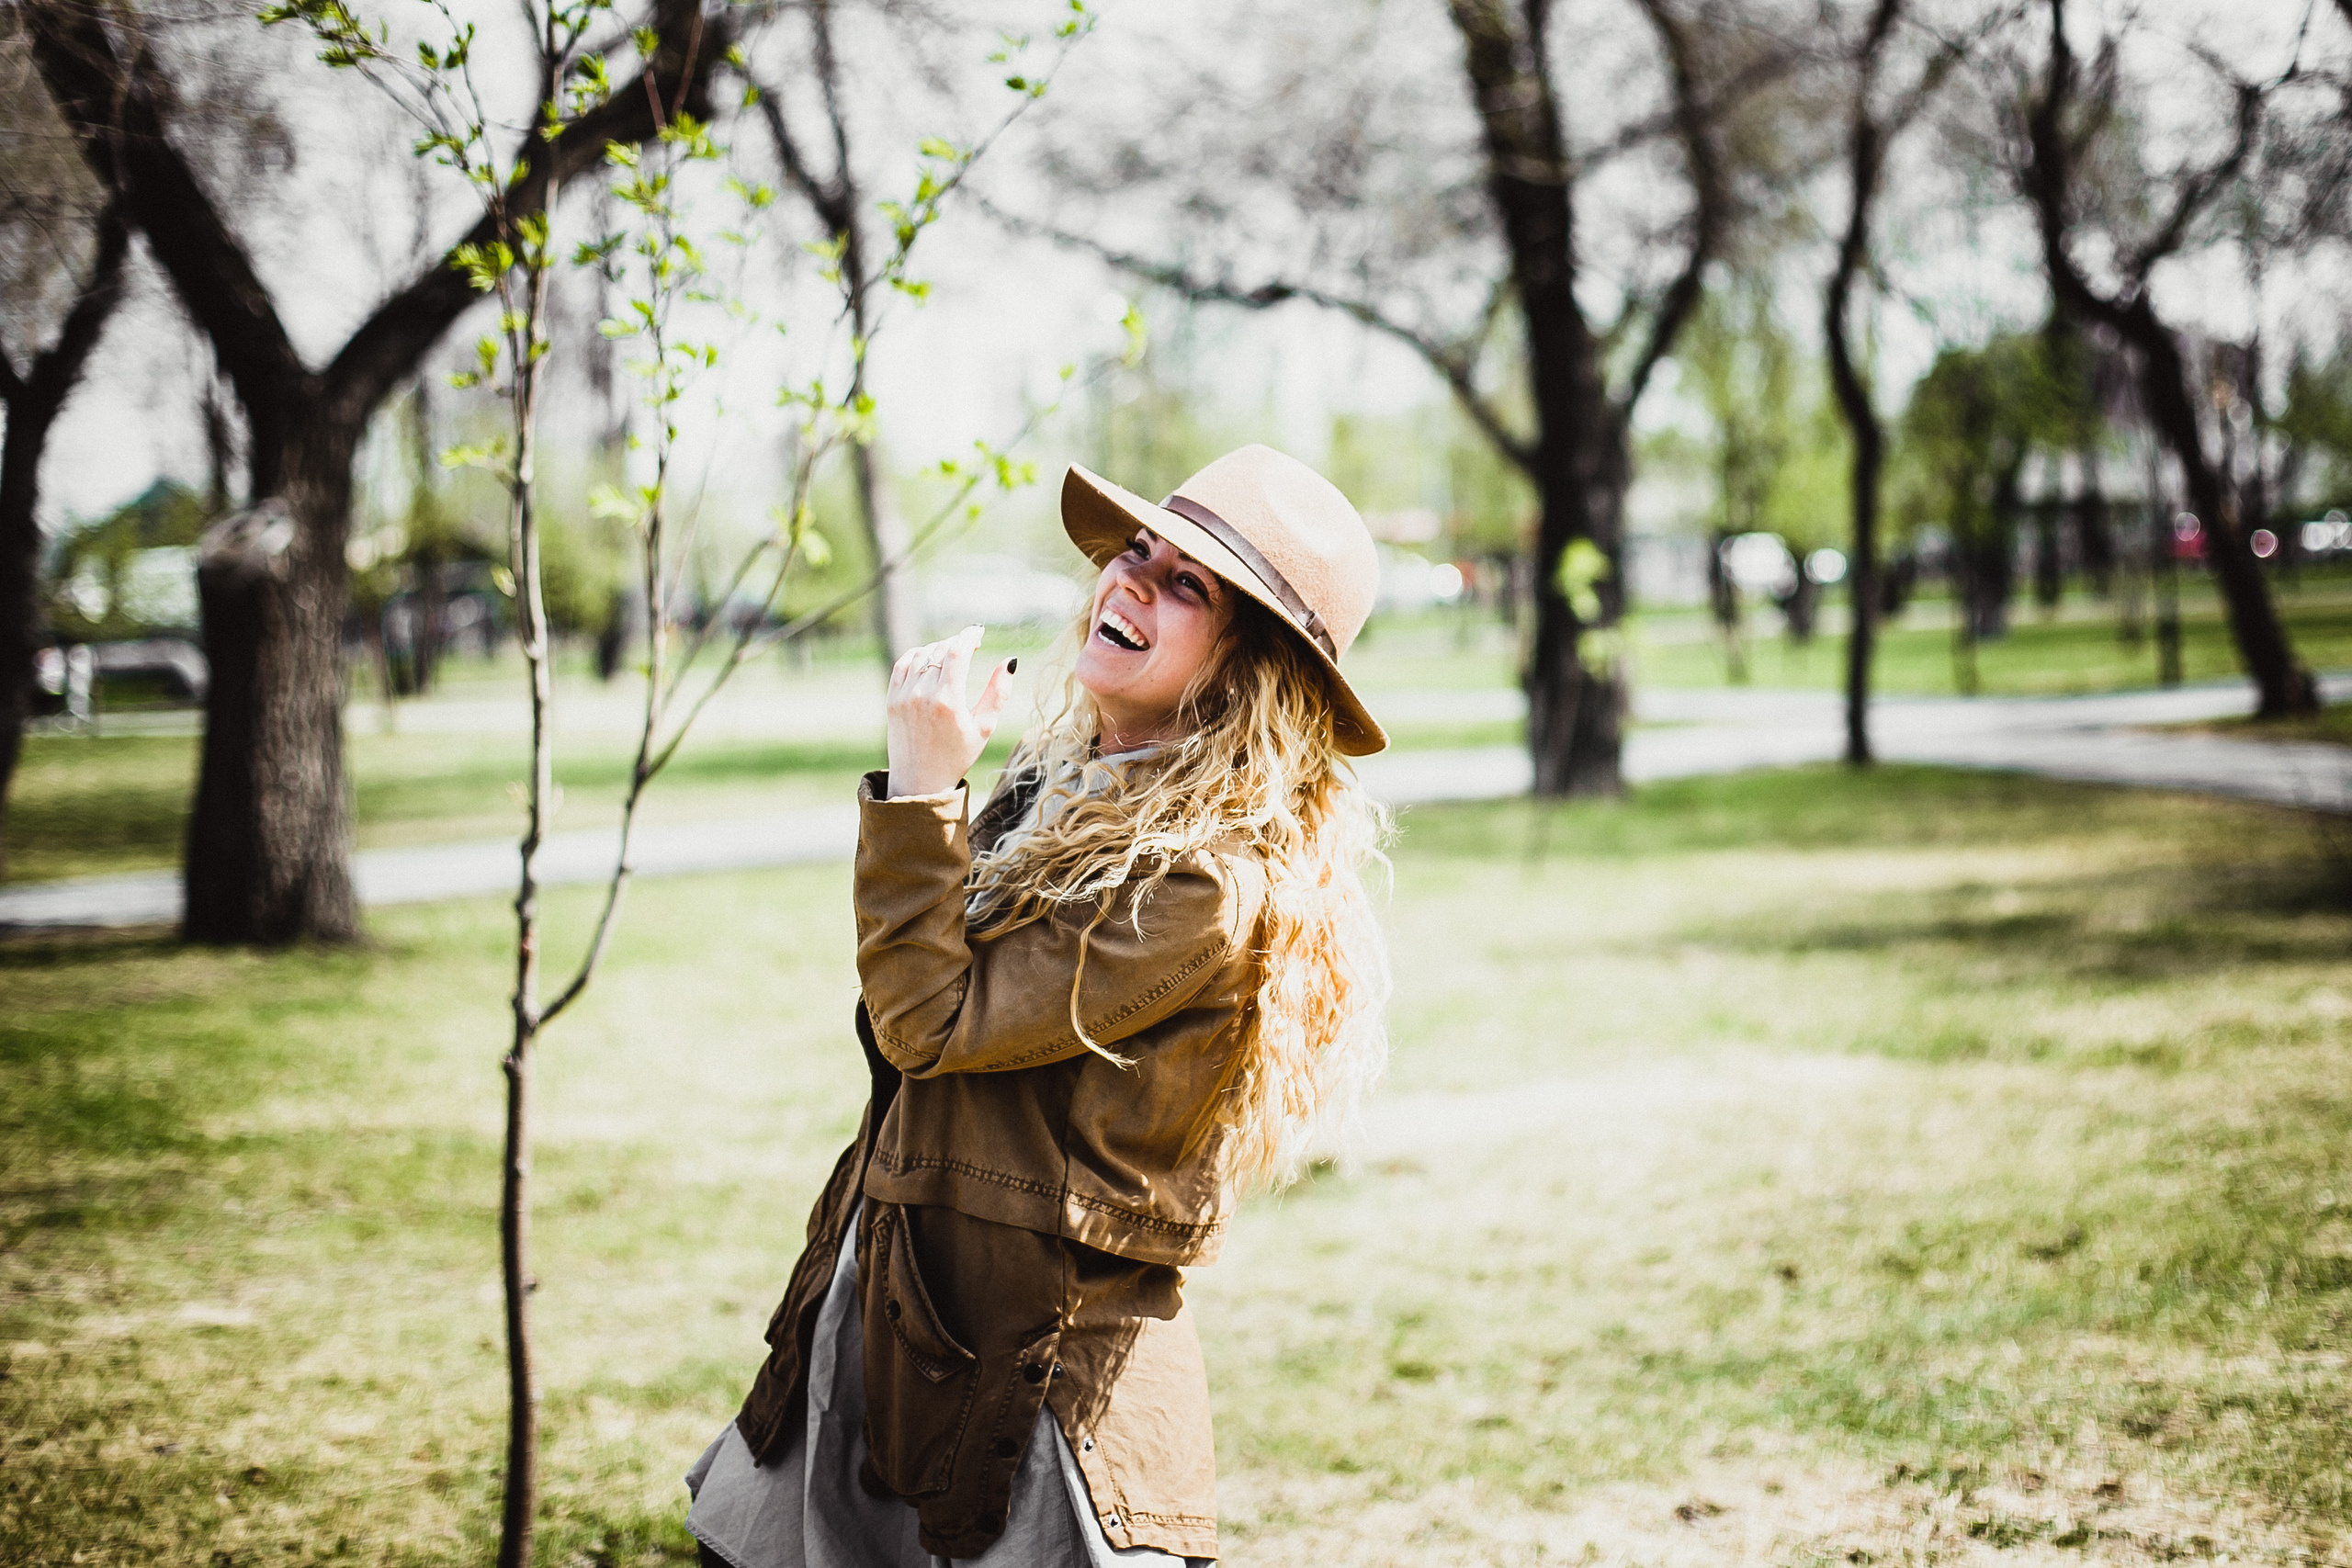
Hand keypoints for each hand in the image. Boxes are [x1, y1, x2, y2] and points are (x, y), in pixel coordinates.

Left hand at [885, 625, 1015, 797]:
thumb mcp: (984, 727)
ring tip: (953, 655)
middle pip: (940, 650)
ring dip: (939, 648)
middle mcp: (922, 695)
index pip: (957, 652)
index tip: (979, 632)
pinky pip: (903, 664)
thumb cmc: (958, 755)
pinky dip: (917, 655)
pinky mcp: (891, 700)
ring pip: (921, 654)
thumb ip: (998, 692)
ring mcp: (903, 696)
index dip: (969, 636)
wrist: (920, 781)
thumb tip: (1009, 661)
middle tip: (971, 645)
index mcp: (947, 702)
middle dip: (957, 642)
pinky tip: (930, 660)